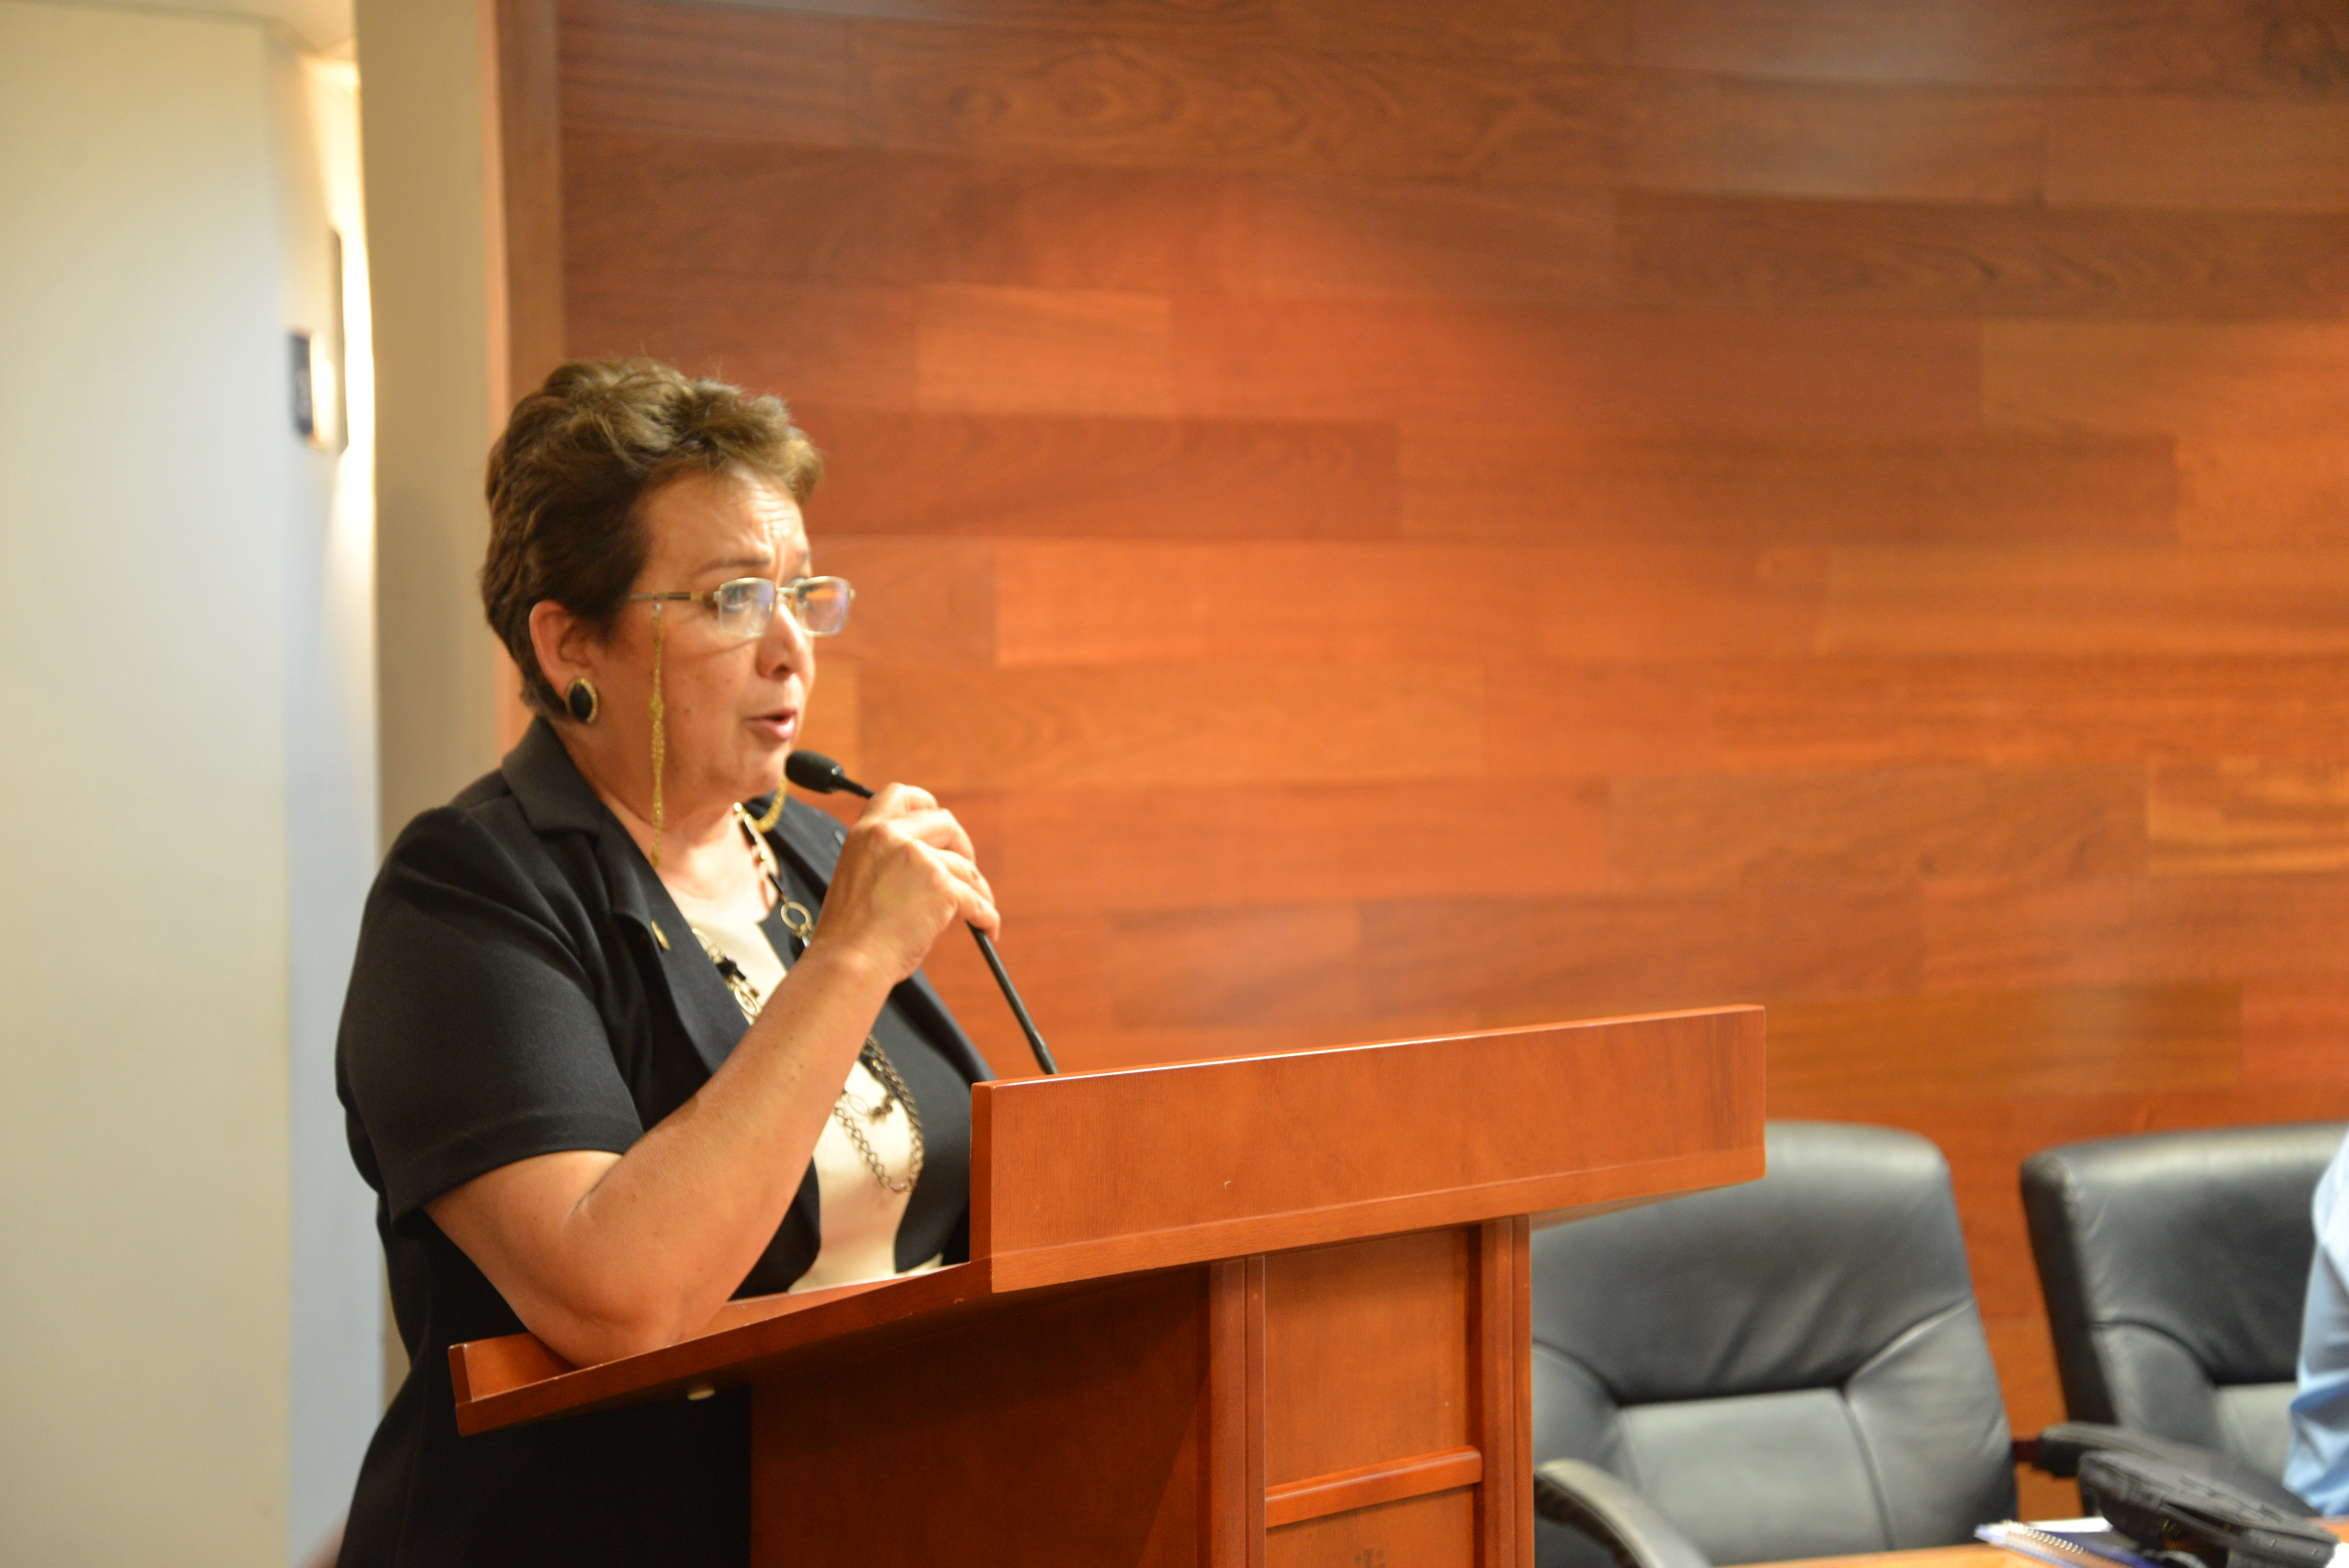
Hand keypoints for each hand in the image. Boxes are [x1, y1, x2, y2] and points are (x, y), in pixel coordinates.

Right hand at [810, 783, 997, 983]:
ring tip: (981, 910)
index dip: (925, 803)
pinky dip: (986, 915)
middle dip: (961, 845)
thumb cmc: (850, 934)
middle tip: (966, 869)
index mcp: (866, 832)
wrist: (850, 961)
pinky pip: (975, 899)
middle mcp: (893, 836)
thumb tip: (927, 861)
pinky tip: (988, 928)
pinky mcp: (942, 886)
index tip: (939, 821)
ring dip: (977, 889)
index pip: (899, 795)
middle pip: (943, 822)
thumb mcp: (857, 877)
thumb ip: (886, 859)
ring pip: (964, 867)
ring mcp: (920, 858)